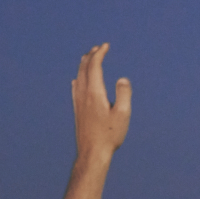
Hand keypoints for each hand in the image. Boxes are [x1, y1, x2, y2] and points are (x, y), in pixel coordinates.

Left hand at [72, 44, 130, 159]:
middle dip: (91, 55)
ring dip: (84, 65)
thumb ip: (124, 94)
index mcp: (94, 92)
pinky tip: (78, 80)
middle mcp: (83, 94)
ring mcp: (78, 102)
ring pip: (78, 76)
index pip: (94, 66)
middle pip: (84, 68)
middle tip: (98, 48)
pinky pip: (75, 87)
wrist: (92, 152)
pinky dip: (78, 77)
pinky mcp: (77, 109)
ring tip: (89, 59)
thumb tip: (122, 79)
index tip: (106, 46)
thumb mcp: (123, 114)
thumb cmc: (109, 135)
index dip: (99, 53)